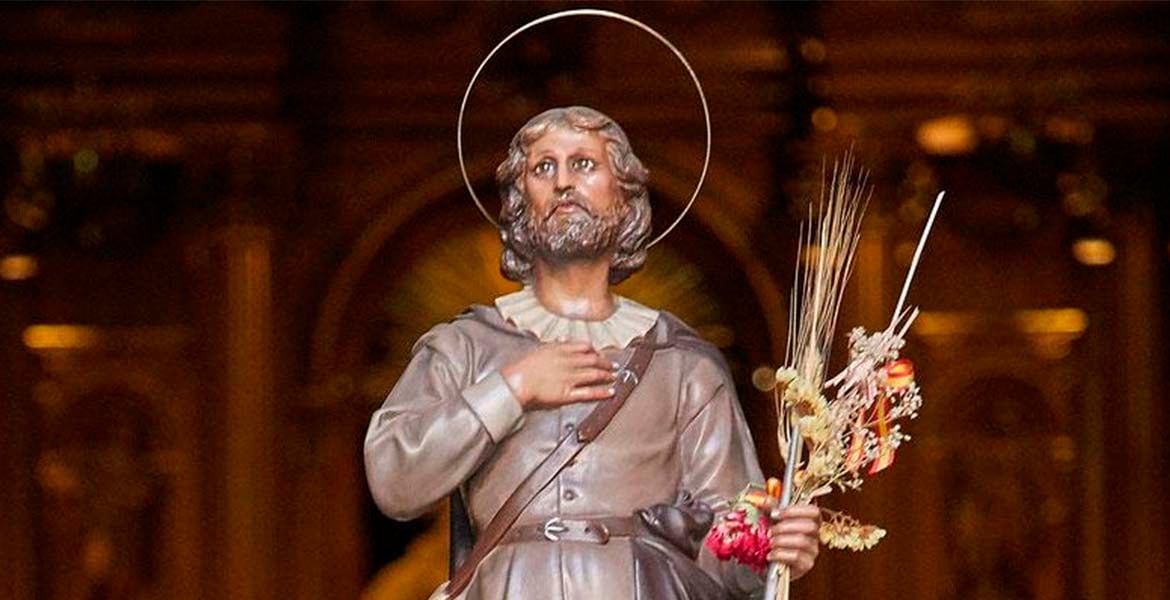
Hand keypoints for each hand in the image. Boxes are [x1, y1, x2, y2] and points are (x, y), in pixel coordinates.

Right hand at [500, 341, 615, 409]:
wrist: (516, 382)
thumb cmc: (523, 367)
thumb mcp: (539, 349)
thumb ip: (554, 345)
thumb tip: (562, 340)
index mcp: (560, 350)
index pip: (584, 347)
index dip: (595, 350)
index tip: (599, 353)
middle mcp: (568, 362)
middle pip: (593, 360)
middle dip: (605, 362)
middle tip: (612, 365)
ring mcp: (569, 378)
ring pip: (594, 375)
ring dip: (606, 375)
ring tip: (613, 377)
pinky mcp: (568, 394)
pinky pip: (589, 392)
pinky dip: (602, 392)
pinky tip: (610, 392)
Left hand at [766, 504, 820, 579]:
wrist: (771, 562)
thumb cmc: (775, 538)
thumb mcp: (772, 520)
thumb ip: (770, 508)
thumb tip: (764, 499)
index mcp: (810, 521)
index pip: (813, 512)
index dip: (795, 511)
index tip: (776, 514)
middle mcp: (815, 536)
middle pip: (809, 526)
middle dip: (785, 527)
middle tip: (770, 531)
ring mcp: (812, 551)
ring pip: (802, 541)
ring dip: (782, 540)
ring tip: (770, 542)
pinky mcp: (806, 565)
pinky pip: (797, 557)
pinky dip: (781, 554)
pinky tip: (771, 554)